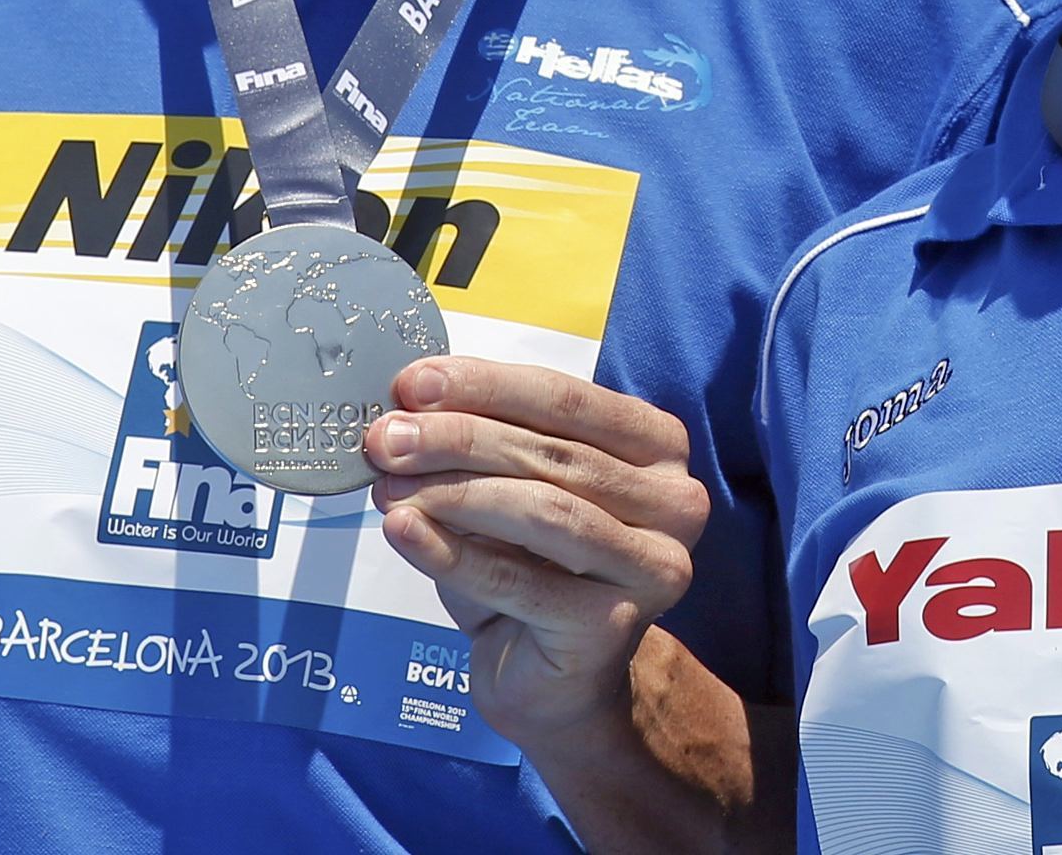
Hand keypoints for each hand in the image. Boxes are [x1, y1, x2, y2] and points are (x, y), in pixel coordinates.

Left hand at [364, 357, 712, 751]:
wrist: (552, 678)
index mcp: (659, 447)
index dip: (487, 386)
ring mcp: (653, 566)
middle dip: (458, 439)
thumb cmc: (531, 568)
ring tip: (388, 488)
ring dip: (454, 493)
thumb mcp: (509, 489)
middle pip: (554, 454)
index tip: (412, 383)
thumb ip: (479, 446)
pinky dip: (450, 553)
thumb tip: (404, 410)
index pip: (569, 399)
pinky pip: (519, 582)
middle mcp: (676, 501)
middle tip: (386, 440)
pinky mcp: (615, 625)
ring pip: (543, 512)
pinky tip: (402, 532)